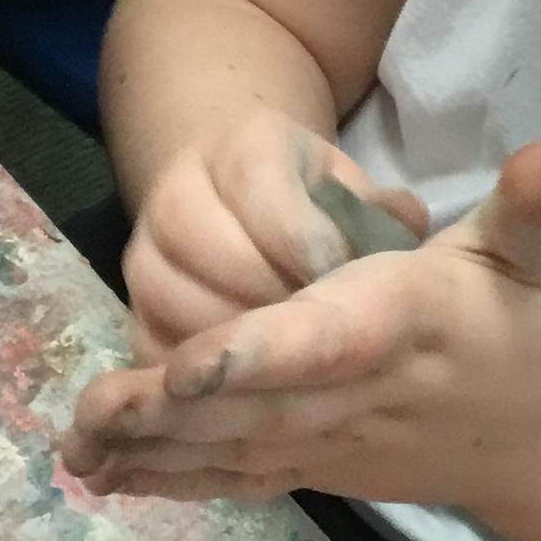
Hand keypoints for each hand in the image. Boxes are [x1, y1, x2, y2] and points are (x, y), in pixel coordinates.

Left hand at [67, 136, 540, 507]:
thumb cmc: (540, 321)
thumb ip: (540, 202)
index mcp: (406, 324)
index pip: (327, 339)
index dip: (258, 353)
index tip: (190, 366)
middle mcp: (362, 393)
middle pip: (258, 406)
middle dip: (171, 412)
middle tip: (91, 409)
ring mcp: (335, 441)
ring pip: (236, 449)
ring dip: (154, 451)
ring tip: (76, 447)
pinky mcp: (319, 467)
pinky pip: (239, 477)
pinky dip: (175, 481)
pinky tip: (106, 478)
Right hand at [122, 109, 428, 357]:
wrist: (232, 200)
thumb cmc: (307, 201)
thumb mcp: (346, 186)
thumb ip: (377, 207)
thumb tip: (406, 226)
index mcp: (240, 149)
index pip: (267, 198)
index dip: (312, 248)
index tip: (348, 286)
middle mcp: (176, 195)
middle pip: (223, 258)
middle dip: (283, 305)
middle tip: (329, 339)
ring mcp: (145, 256)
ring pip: (188, 311)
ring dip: (247, 348)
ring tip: (296, 368)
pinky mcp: (134, 312)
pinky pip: (162, 355)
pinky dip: (207, 381)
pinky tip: (254, 391)